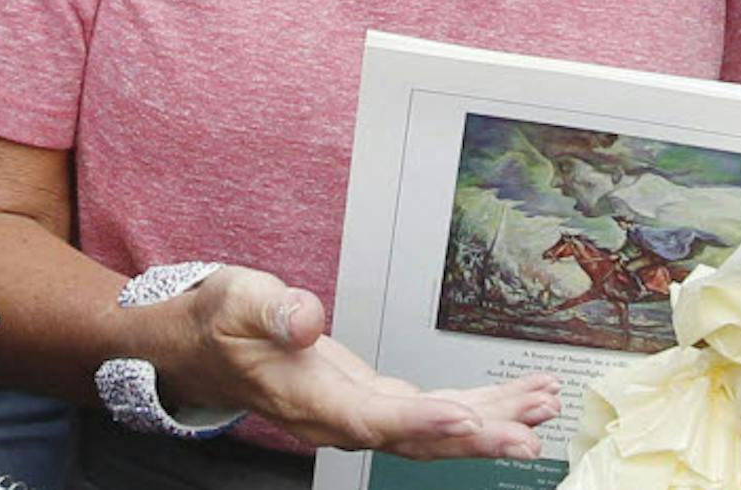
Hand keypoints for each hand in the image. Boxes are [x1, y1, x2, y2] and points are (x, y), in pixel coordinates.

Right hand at [171, 266, 560, 459]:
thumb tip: (306, 317)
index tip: (463, 420)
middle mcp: (337, 418)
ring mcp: (356, 414)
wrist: (200, 348)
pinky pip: (428, 416)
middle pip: (415, 441)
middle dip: (476, 439)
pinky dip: (473, 409)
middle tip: (530, 430)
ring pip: (431, 433)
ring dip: (488, 423)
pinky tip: (511, 399)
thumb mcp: (235, 299)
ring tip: (541, 405)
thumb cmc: (217, 323)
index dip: (417, 424)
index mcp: (305, 398)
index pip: (369, 419)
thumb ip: (272, 311)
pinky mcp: (369, 402)